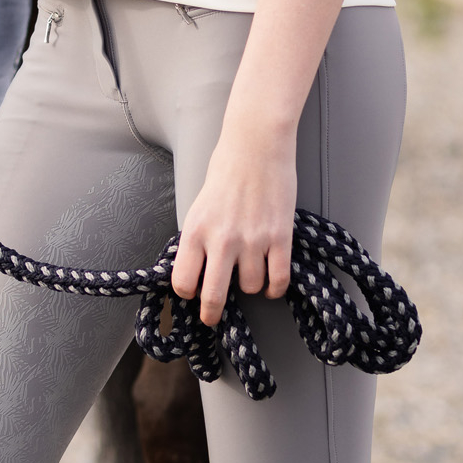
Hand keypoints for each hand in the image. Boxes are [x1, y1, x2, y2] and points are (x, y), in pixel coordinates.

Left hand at [170, 119, 296, 326]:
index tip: (193, 291)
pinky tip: (271, 283)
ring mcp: (253, 241)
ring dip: (251, 284)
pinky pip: (279, 280)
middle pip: (213, 298)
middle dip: (212, 312)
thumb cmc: (226, 171)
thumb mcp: (199, 206)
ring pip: (251, 288)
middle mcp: (222, 240)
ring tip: (250, 270)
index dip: (188, 291)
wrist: (256, 146)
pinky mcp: (280, 237)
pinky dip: (275, 288)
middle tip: (213, 316)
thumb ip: (199, 239)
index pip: (183, 282)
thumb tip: (198, 271)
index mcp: (196, 231)